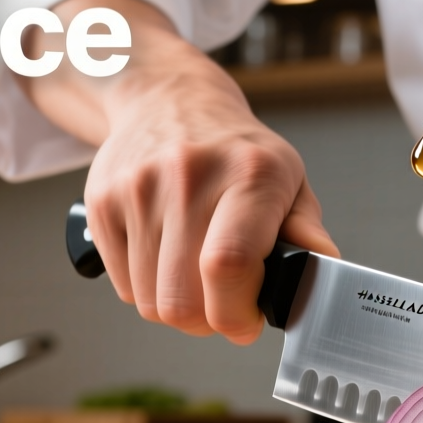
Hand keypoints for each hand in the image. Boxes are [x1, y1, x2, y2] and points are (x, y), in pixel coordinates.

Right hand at [22, 0, 337, 342]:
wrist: (167, 100)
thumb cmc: (236, 151)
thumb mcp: (287, 179)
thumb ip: (305, 230)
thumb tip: (321, 266)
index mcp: (249, 173)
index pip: (229, 264)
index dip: (236, 313)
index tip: (246, 321)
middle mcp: (189, 177)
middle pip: (183, 300)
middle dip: (208, 320)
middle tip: (223, 302)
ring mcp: (138, 189)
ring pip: (150, 302)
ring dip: (177, 305)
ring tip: (195, 275)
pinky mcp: (102, 203)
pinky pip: (123, 287)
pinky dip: (147, 288)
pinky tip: (166, 257)